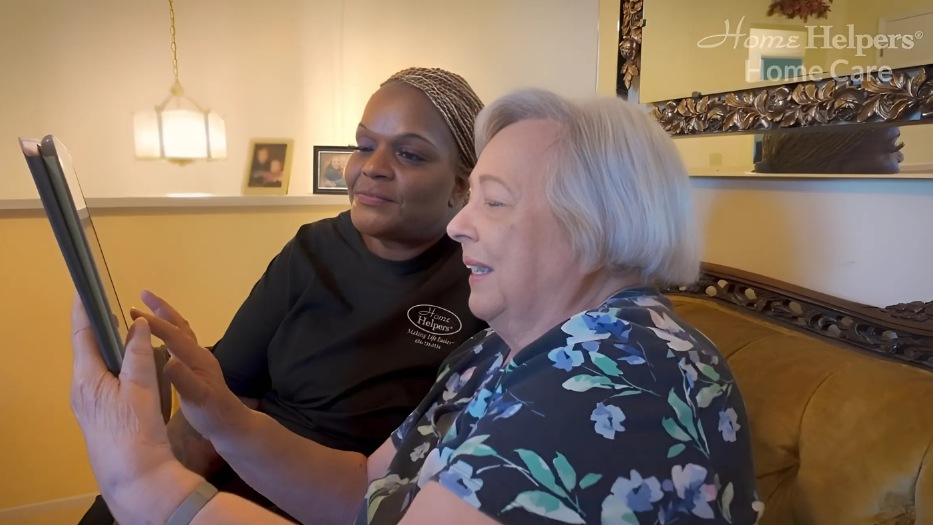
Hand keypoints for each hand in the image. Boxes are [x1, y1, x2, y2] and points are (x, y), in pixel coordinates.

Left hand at [70, 294, 197, 521]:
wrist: (136, 476)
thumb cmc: (135, 431)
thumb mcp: (141, 388)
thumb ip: (139, 353)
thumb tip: (137, 325)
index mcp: (86, 377)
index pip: (81, 333)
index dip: (83, 308)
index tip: (83, 287)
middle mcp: (82, 388)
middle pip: (89, 348)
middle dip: (100, 326)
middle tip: (114, 304)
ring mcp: (90, 403)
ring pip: (100, 365)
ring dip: (113, 347)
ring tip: (130, 330)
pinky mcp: (103, 414)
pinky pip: (108, 379)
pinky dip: (120, 365)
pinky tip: (137, 365)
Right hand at [130, 293, 250, 441]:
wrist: (230, 424)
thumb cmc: (213, 413)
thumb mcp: (197, 399)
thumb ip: (184, 380)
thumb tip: (168, 361)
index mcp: (196, 358)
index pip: (173, 334)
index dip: (154, 323)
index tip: (133, 314)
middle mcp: (198, 353)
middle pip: (179, 324)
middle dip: (161, 309)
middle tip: (142, 294)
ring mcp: (198, 359)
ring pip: (180, 331)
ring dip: (164, 317)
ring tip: (147, 309)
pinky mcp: (195, 367)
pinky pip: (178, 342)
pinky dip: (166, 332)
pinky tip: (156, 338)